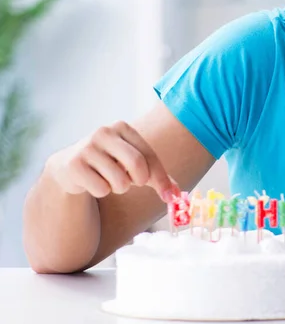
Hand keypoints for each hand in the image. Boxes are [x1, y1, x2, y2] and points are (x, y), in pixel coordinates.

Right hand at [47, 121, 179, 202]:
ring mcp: (87, 148)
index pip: (149, 154)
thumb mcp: (133, 163)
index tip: (170, 196)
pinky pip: (101, 189)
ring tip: (108, 178)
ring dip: (118, 187)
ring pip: (119, 181)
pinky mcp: (74, 165)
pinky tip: (92, 181)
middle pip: (137, 164)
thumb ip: (157, 176)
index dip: (161, 177)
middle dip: (140, 181)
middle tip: (133, 183)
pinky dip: (101, 191)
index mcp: (122, 127)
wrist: (70, 167)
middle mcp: (103, 133)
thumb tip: (176, 195)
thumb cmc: (110, 163)